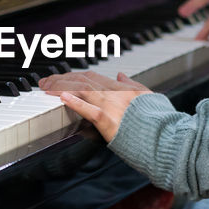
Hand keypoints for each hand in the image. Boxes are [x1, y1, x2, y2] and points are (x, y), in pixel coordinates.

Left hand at [38, 71, 152, 142]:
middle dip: (60, 79)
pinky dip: (76, 102)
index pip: (92, 76)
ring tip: (45, 87)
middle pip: (82, 80)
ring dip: (61, 87)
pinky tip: (62, 97)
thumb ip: (132, 83)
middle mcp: (113, 94)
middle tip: (44, 82)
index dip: (74, 75)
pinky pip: (90, 110)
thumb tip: (120, 73)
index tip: (61, 77)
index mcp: (121, 88)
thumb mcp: (147, 95)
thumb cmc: (158, 118)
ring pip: (82, 90)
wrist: (164, 135)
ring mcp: (111, 107)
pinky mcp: (109, 122)